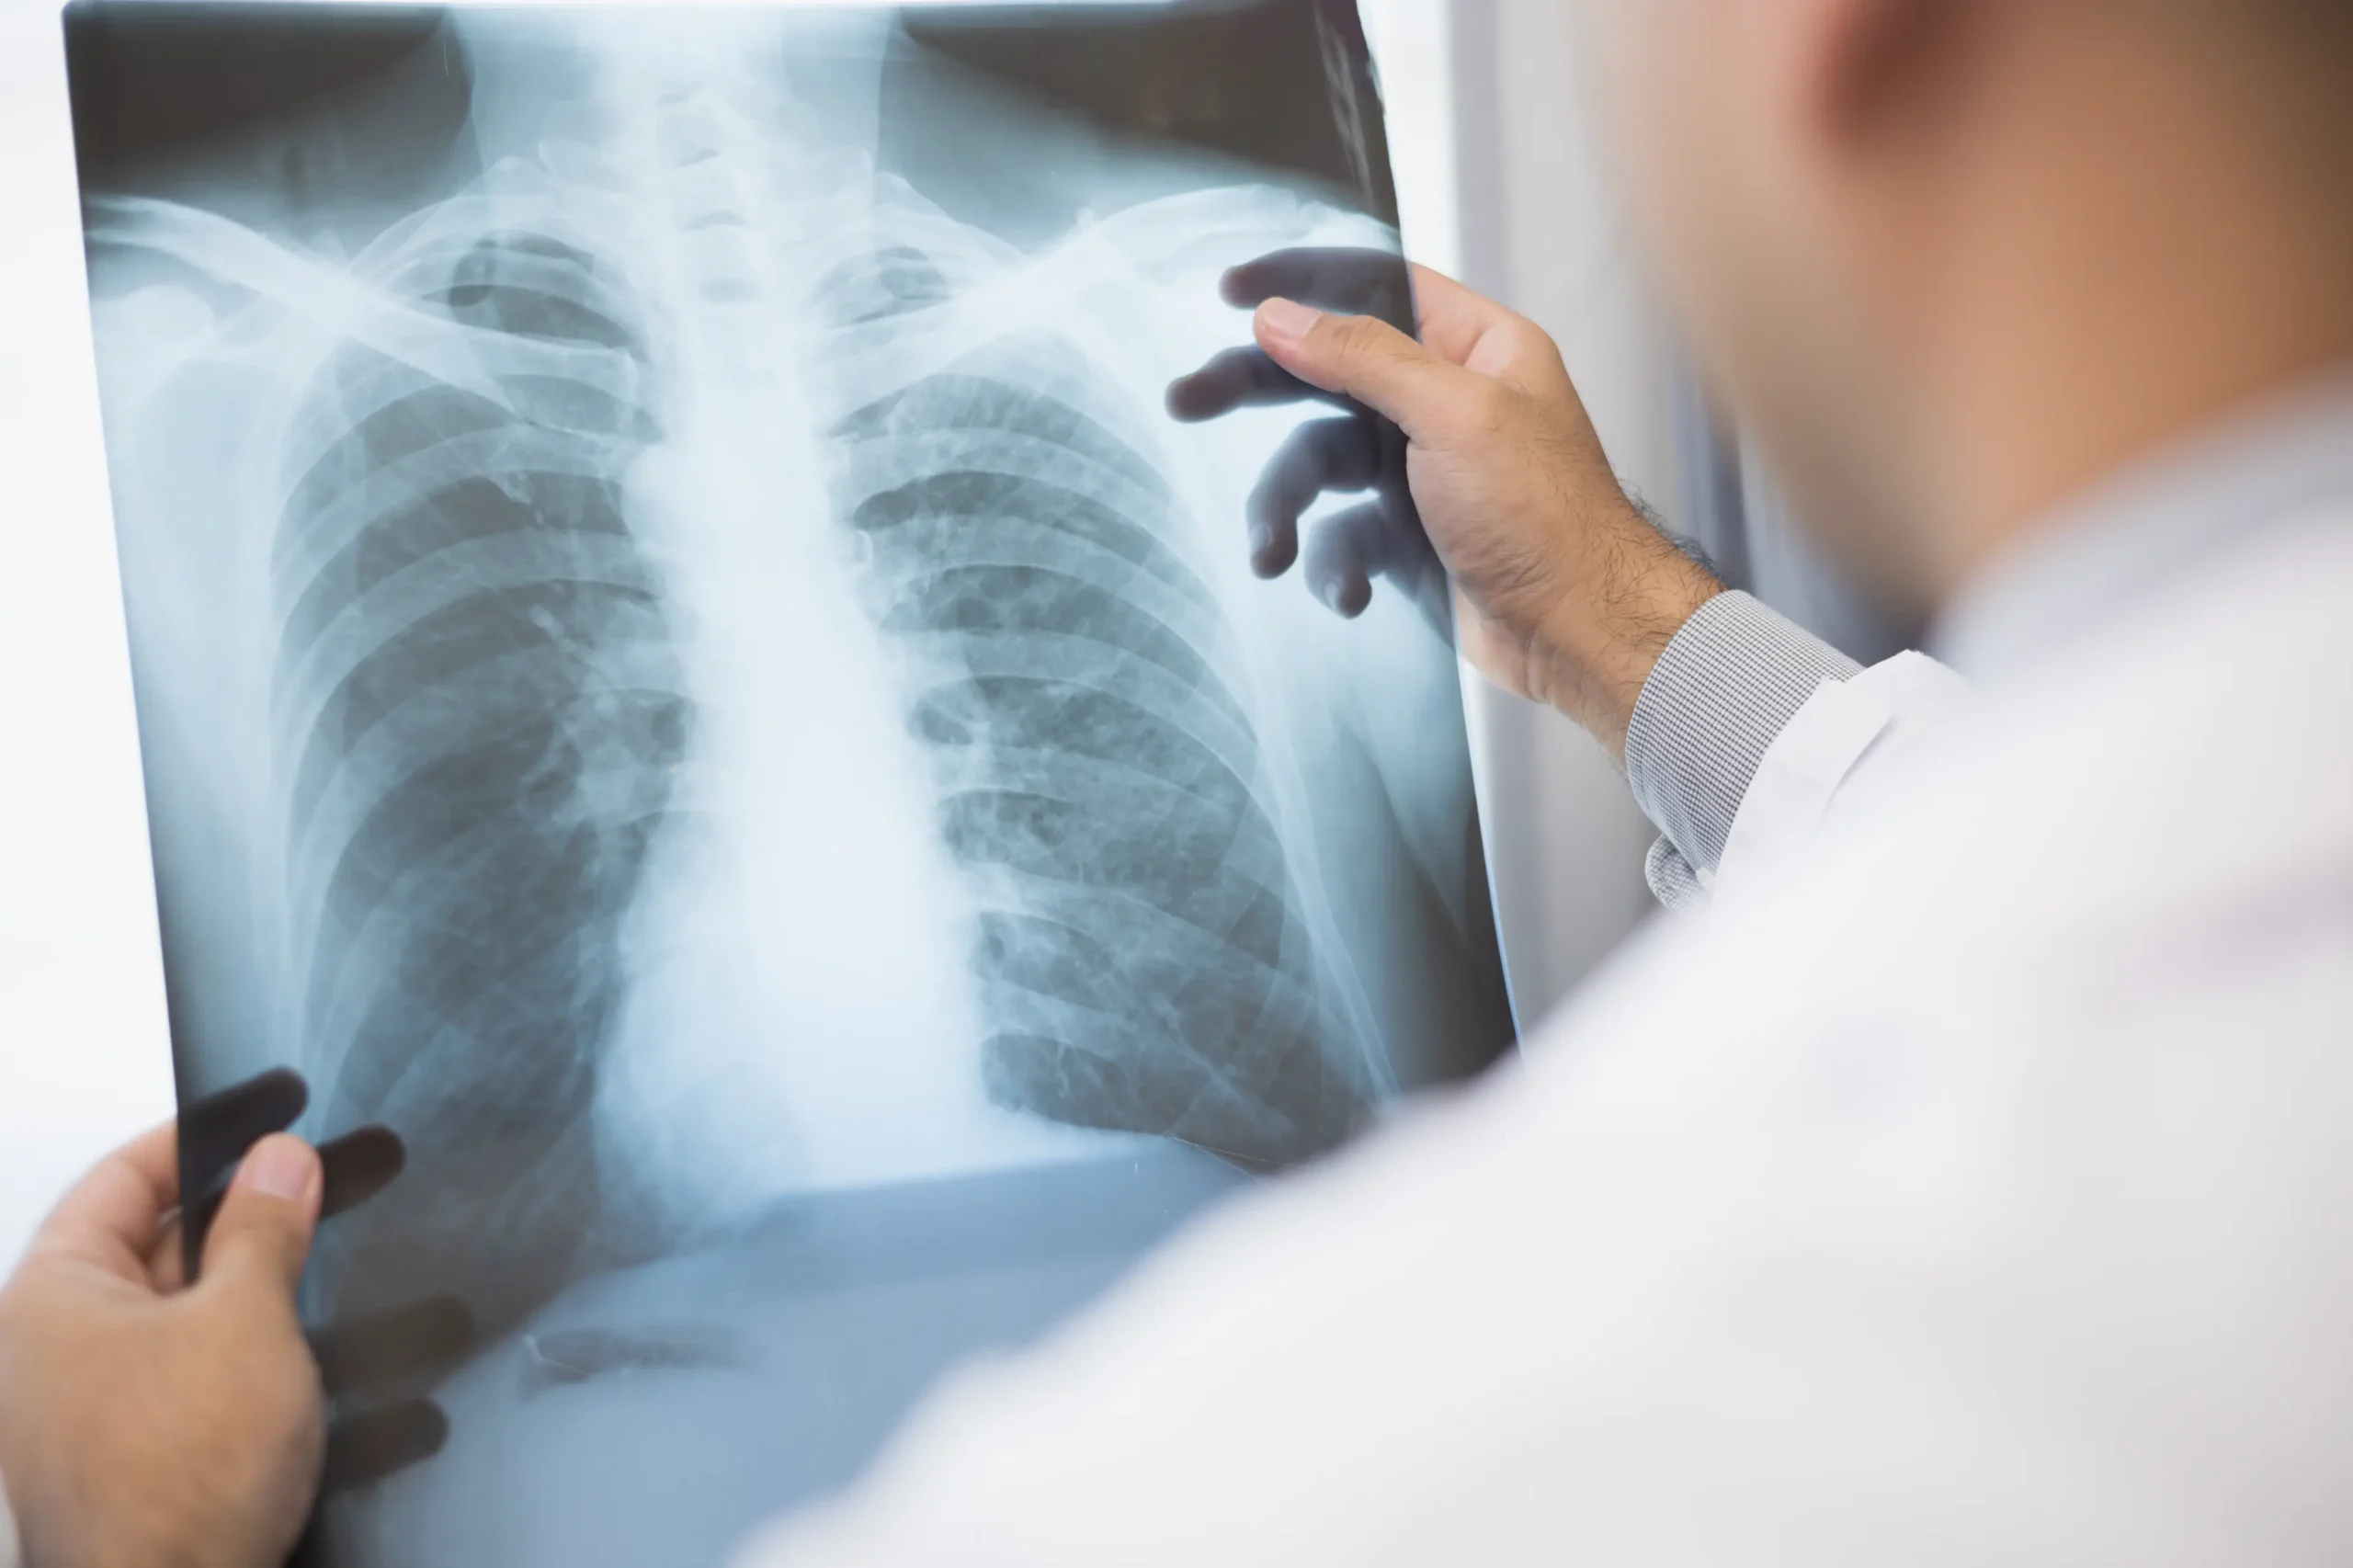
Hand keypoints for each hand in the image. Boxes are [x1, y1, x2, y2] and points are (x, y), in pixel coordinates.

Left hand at [0, 1073, 457, 1567]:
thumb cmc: (173, 1481)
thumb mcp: (244, 1320)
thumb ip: (265, 1229)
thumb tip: (279, 1162)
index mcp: (54, 1295)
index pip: (123, 1178)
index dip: (201, 1138)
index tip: (269, 1115)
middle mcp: (57, 1350)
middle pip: (159, 1246)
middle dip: (248, 1220)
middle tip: (321, 1190)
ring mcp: (94, 1410)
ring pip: (189, 1320)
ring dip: (266, 1299)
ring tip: (339, 1275)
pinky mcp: (139, 1461)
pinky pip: (203, 1385)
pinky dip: (260, 1367)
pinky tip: (325, 1364)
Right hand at [1167, 250, 1723, 755]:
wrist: (1580, 635)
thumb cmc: (1549, 519)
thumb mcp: (1454, 416)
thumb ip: (1362, 357)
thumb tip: (1282, 317)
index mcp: (1474, 347)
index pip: (1373, 287)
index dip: (1299, 283)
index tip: (1229, 290)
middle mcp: (1445, 401)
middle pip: (1326, 376)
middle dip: (1257, 393)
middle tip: (1186, 400)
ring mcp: (1423, 471)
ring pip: (1321, 465)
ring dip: (1288, 507)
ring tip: (1269, 550)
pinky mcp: (1409, 537)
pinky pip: (1340, 535)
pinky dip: (1331, 563)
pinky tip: (1350, 593)